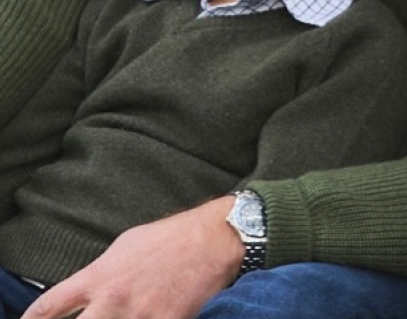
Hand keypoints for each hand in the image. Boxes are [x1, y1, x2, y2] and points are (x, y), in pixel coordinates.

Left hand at [25, 198, 240, 318]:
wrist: (215, 238)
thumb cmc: (172, 237)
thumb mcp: (127, 245)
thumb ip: (101, 272)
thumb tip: (87, 292)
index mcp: (100, 276)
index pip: (49, 307)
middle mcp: (113, 300)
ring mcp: (139, 316)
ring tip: (123, 317)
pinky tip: (151, 317)